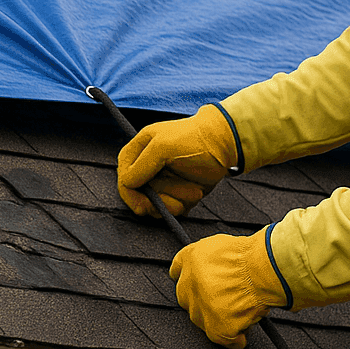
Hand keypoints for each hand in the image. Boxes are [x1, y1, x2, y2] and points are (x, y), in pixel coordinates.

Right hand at [118, 105, 238, 216]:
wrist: (225, 144)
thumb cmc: (193, 139)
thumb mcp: (162, 146)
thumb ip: (140, 165)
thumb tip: (127, 184)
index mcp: (137, 152)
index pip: (124, 181)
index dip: (132, 196)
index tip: (145, 205)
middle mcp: (147, 168)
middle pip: (141, 197)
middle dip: (162, 200)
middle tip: (178, 200)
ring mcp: (162, 181)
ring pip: (158, 205)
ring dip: (177, 201)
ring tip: (193, 190)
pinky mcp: (177, 192)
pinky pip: (173, 208)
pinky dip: (184, 205)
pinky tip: (195, 193)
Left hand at [172, 229, 287, 348]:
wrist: (261, 269)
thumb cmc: (250, 254)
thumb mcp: (222, 244)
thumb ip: (210, 258)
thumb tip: (216, 268)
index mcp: (190, 259)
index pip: (178, 271)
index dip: (192, 277)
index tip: (200, 281)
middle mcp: (189, 285)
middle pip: (189, 299)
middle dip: (205, 300)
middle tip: (226, 298)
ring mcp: (200, 310)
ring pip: (204, 321)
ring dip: (219, 319)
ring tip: (242, 312)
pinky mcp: (216, 329)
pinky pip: (225, 340)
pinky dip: (236, 340)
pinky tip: (244, 333)